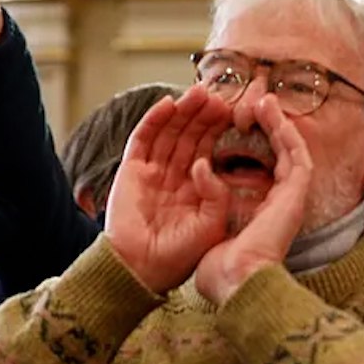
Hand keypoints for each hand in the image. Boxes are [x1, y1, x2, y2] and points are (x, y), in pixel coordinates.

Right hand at [103, 86, 236, 292]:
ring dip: (182, 112)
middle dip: (202, 115)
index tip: (232, 111)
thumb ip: (217, 194)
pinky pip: (143, 139)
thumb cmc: (179, 256)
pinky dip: (154, 120)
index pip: (206, 150)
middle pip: (188, 136)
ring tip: (197, 93)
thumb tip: (205, 163)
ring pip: (168, 133)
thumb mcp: (212, 224)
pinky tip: (168, 103)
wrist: (143, 270)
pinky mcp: (131, 171)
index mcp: (194, 190)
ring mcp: (151, 173)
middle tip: (216, 95)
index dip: (217, 130)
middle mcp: (173, 178)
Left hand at [192, 96, 314, 304]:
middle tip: (253, 107)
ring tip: (265, 100)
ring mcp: (292, 199)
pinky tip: (272, 111)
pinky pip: (296, 153)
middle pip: (279, 157)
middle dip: (267, 130)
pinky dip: (286, 131)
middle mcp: (280, 205)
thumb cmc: (222, 272)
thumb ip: (207, 203)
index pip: (261, 174)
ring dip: (279, 124)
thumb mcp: (208, 232)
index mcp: (262, 216)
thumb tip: (201, 175)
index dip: (247, 149)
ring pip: (292, 150)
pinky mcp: (296, 194)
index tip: (231, 129)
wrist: (238, 283)